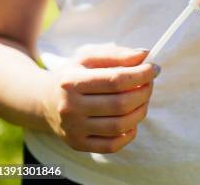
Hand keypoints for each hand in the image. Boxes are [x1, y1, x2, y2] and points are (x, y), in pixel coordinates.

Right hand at [42, 45, 159, 153]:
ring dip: (141, 111)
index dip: (141, 74)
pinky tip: (131, 120)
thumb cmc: (75, 74)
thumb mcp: (89, 57)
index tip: (154, 68)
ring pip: (120, 125)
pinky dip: (129, 133)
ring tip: (143, 100)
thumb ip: (118, 54)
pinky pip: (112, 145)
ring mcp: (73, 129)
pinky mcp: (78, 144)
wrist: (45, 101)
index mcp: (72, 81)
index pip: (116, 80)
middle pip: (121, 104)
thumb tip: (144, 55)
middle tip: (149, 84)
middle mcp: (70, 107)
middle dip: (144, 92)